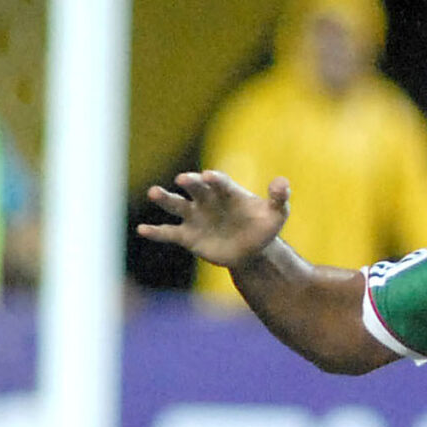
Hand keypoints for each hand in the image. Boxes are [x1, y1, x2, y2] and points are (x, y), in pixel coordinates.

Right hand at [137, 171, 288, 268]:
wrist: (252, 249)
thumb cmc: (263, 226)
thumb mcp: (276, 214)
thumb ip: (279, 198)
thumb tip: (283, 183)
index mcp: (227, 192)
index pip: (219, 182)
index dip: (214, 179)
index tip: (208, 176)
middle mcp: (207, 200)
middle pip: (195, 188)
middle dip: (189, 183)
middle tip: (183, 179)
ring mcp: (195, 217)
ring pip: (176, 205)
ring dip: (165, 198)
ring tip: (154, 192)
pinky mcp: (187, 236)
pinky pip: (169, 232)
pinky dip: (156, 232)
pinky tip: (143, 229)